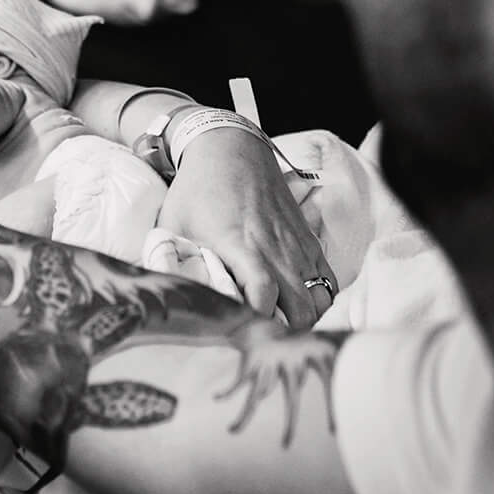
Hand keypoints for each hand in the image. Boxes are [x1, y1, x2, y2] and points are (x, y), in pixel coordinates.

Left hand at [157, 127, 336, 332]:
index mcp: (240, 245)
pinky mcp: (308, 240)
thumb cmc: (197, 189)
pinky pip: (327, 281)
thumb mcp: (173, 224)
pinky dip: (319, 300)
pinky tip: (300, 308)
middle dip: (285, 334)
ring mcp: (296, 244)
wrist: (231, 149)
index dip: (259, 321)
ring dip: (305, 320)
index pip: (262, 294)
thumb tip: (165, 297)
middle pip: (300, 309)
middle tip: (263, 344)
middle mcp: (275, 248)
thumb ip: (170, 261)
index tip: (245, 336)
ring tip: (283, 330)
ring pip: (319, 299)